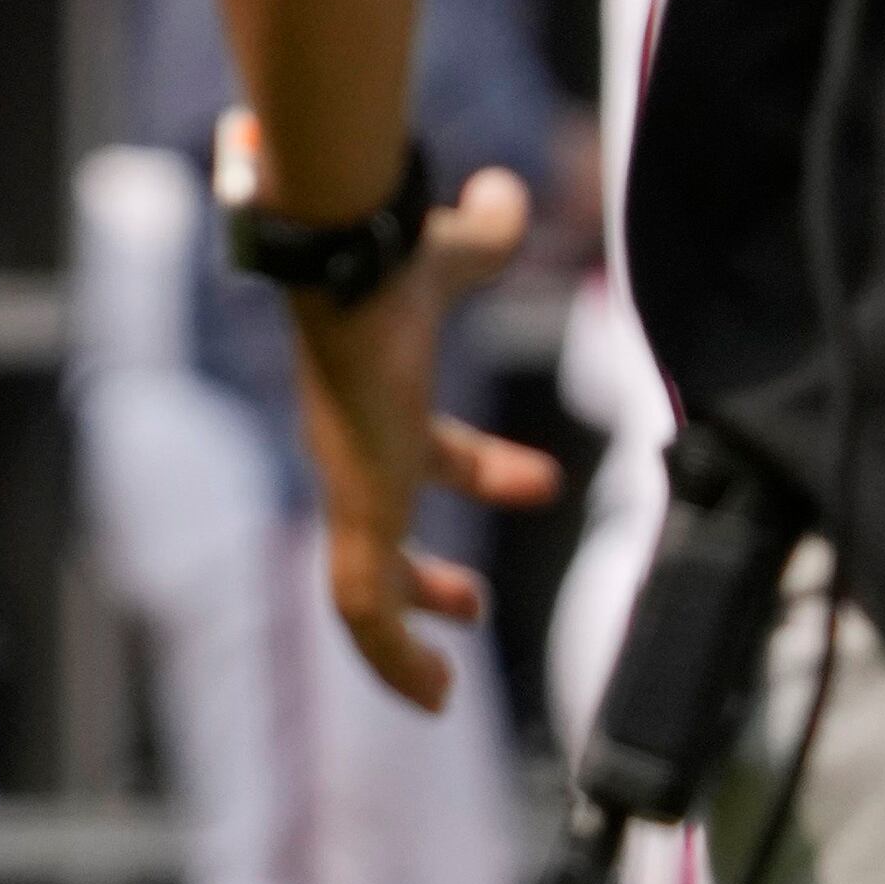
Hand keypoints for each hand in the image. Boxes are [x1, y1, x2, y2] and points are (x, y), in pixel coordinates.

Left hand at [280, 161, 563, 708]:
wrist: (347, 266)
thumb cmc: (392, 258)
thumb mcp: (453, 255)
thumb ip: (479, 233)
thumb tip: (500, 189)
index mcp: (376, 404)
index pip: (418, 451)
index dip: (474, 468)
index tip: (537, 478)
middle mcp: (355, 453)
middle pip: (382, 534)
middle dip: (426, 579)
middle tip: (474, 603)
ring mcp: (353, 488)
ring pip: (363, 592)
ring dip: (400, 640)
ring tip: (440, 687)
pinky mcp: (358, 514)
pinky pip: (363, 613)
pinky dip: (390, 659)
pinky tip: (431, 695)